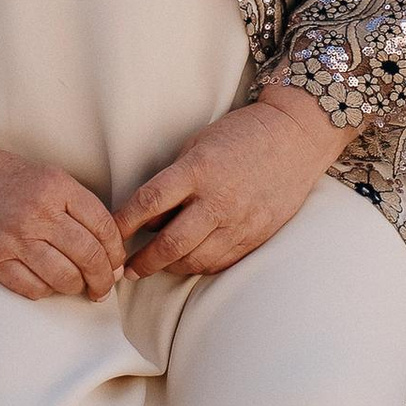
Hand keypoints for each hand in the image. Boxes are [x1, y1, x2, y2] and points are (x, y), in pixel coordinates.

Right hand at [0, 142, 124, 300]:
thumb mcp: (44, 176)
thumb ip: (74, 205)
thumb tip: (105, 248)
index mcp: (57, 186)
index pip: (104, 227)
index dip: (116, 252)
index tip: (116, 264)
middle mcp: (39, 211)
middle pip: (89, 256)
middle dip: (103, 278)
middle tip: (104, 286)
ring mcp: (14, 236)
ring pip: (64, 277)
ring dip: (77, 288)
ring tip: (77, 288)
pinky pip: (32, 287)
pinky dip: (46, 292)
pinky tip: (47, 285)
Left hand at [115, 84, 345, 279]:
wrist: (295, 138)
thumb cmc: (242, 135)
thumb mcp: (199, 144)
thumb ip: (175, 178)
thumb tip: (149, 216)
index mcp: (199, 170)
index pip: (150, 202)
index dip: (124, 223)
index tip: (110, 235)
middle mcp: (218, 200)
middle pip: (171, 243)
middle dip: (144, 261)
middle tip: (127, 269)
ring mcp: (240, 222)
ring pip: (195, 259)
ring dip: (169, 267)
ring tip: (154, 266)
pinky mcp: (256, 236)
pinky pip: (220, 262)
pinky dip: (198, 265)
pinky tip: (187, 261)